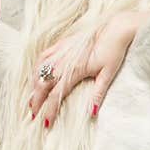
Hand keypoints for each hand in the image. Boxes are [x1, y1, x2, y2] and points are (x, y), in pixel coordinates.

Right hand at [29, 11, 141, 126]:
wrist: (116, 27)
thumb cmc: (114, 51)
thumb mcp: (108, 74)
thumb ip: (98, 93)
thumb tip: (92, 113)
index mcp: (75, 70)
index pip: (56, 95)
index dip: (49, 110)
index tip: (46, 123)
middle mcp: (63, 60)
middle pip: (43, 84)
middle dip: (36, 101)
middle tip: (33, 114)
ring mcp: (61, 50)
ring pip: (39, 70)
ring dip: (34, 85)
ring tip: (32, 99)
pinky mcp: (62, 42)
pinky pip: (43, 56)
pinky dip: (36, 68)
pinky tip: (36, 75)